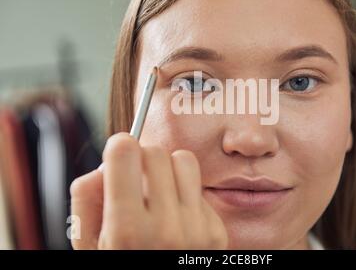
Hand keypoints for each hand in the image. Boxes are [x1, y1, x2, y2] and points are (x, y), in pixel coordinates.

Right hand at [70, 132, 227, 248]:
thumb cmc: (122, 264)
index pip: (126, 151)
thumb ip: (87, 199)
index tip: (119, 156)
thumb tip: (104, 164)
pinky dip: (185, 195)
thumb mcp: (90, 246)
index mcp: (127, 230)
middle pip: (156, 152)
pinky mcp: (217, 233)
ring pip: (185, 161)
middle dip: (141, 160)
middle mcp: (166, 228)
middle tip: (136, 181)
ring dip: (168, 170)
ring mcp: (196, 230)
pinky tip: (175, 217)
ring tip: (158, 193)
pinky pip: (200, 190)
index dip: (118, 148)